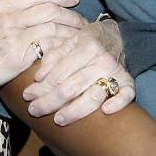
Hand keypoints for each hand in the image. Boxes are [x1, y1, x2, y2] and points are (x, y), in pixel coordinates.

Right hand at [0, 0, 86, 97]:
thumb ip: (2, 1)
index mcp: (1, 5)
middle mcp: (9, 16)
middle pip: (50, 9)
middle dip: (71, 14)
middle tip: (83, 21)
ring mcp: (14, 35)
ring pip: (53, 26)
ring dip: (71, 31)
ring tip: (81, 36)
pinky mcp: (18, 55)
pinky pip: (48, 46)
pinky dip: (62, 46)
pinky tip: (70, 50)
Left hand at [18, 22, 135, 124]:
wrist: (116, 36)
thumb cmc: (87, 41)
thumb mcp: (68, 41)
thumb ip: (52, 57)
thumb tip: (37, 78)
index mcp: (86, 46)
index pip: (59, 73)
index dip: (41, 87)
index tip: (27, 96)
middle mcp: (101, 59)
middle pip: (71, 87)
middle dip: (50, 102)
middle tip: (34, 111)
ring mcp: (115, 71)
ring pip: (93, 96)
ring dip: (74, 111)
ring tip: (58, 120)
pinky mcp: (128, 80)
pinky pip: (127, 94)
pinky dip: (118, 102)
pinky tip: (106, 111)